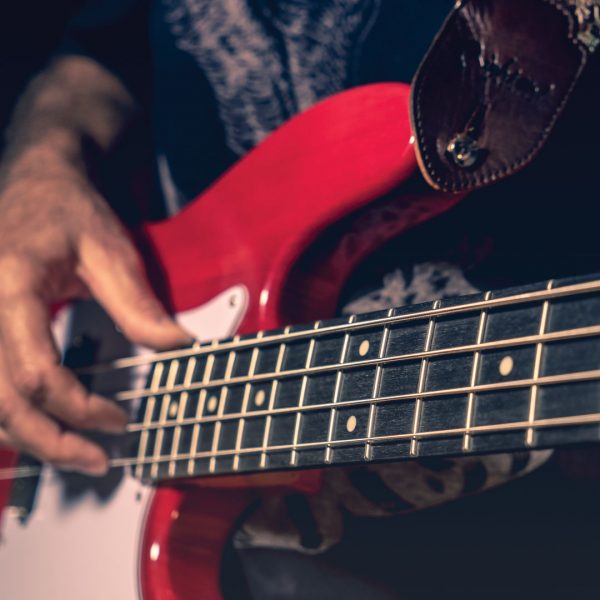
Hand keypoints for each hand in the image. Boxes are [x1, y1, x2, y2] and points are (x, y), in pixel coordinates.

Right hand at [0, 171, 191, 474]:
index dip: (81, 409)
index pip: (38, 374)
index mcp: (10, 289)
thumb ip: (138, 303)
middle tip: (96, 461)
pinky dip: (11, 415)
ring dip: (26, 437)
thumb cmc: (68, 207)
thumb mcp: (110, 249)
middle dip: (50, 442)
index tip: (120, 420)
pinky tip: (43, 426)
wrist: (38, 181)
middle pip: (2, 402)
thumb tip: (176, 348)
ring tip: (74, 453)